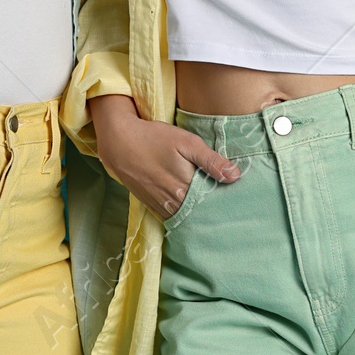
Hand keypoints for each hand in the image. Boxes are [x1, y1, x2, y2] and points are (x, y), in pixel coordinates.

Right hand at [89, 94, 239, 218]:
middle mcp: (173, 201)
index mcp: (185, 186)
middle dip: (213, 210)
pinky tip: (190, 209)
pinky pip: (172, 216)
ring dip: (198, 214)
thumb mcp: (186, 142)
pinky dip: (183, 214)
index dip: (225, 201)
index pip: (212, 201)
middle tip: (228, 206)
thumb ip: (211, 160)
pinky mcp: (152, 204)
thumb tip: (235, 176)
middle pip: (200, 212)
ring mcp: (161, 205)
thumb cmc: (154, 138)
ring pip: (186, 216)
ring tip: (212, 210)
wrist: (119, 142)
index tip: (235, 199)